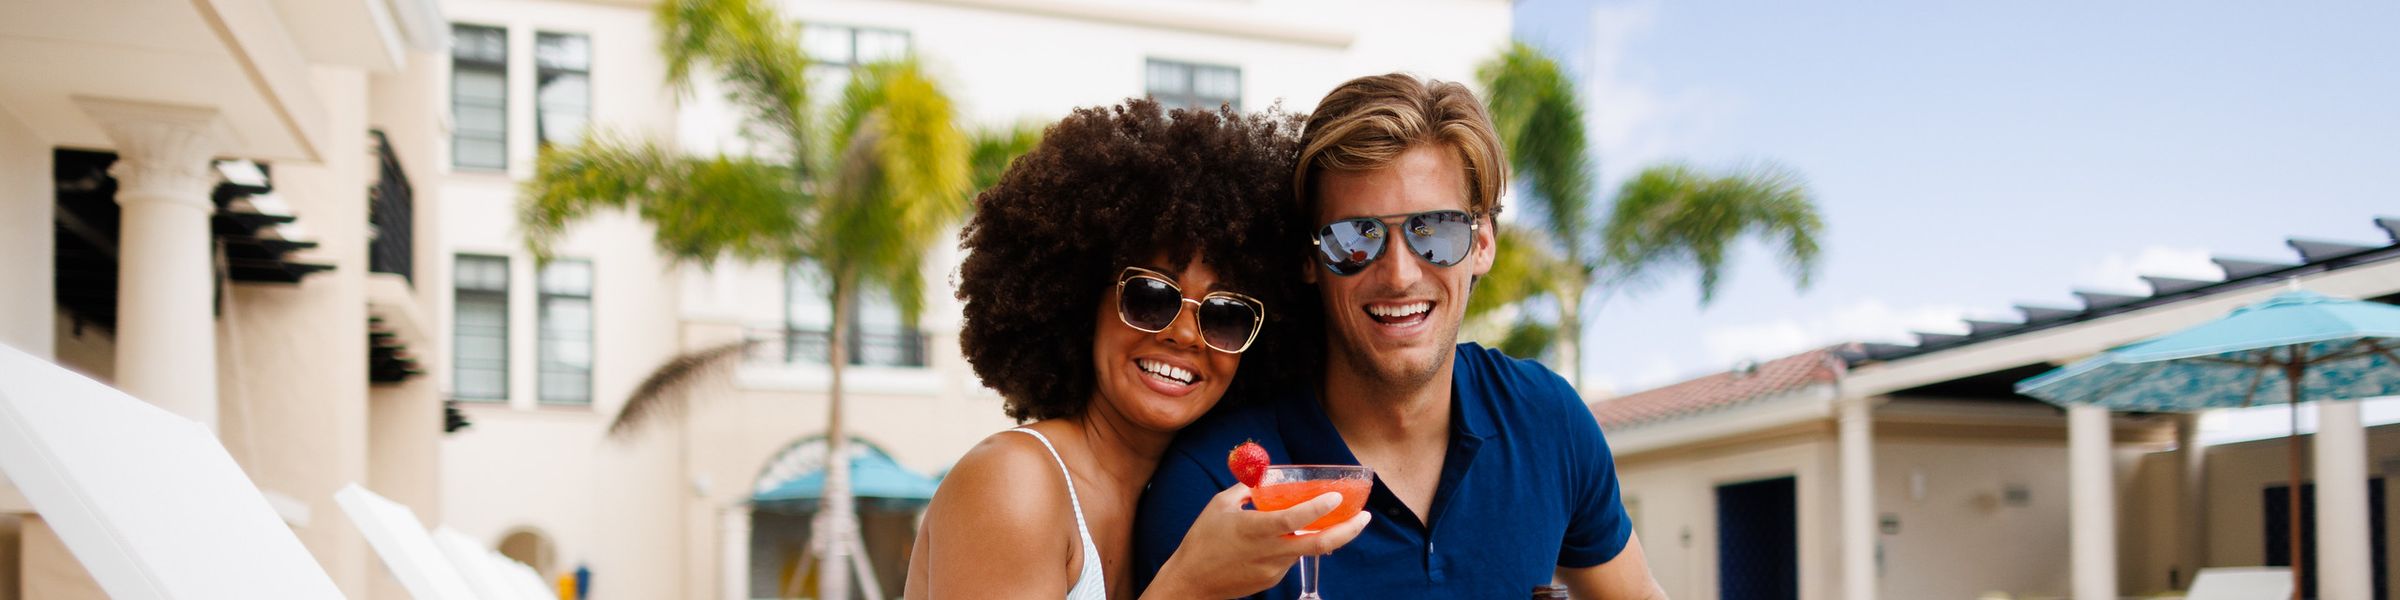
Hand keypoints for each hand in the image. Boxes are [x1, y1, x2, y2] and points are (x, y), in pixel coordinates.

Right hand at [1145, 484, 1371, 598]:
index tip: (1337, 497)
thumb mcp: (1220, 505)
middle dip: (1348, 531)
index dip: (1319, 508)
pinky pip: (1289, 558)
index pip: (1294, 519)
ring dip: (1315, 534)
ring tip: (1320, 517)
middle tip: (1364, 517)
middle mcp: (1269, 551)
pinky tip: (1280, 537)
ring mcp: (1273, 569)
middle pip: (1319, 544)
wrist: (1192, 583)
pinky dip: (1292, 545)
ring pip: (1303, 549)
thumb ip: (1247, 488)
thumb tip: (1264, 474)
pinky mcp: (1272, 580)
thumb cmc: (1202, 540)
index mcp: (1255, 529)